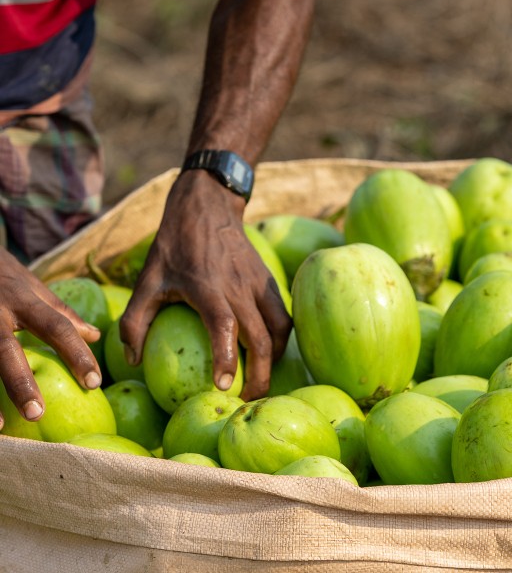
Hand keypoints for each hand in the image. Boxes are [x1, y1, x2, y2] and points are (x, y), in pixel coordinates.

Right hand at [0, 249, 101, 428]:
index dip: (77, 354)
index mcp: (23, 300)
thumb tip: (95, 335)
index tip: (95, 383)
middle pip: (6, 349)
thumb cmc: (3, 276)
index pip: (57, 327)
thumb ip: (61, 312)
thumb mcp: (33, 287)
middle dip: (21, 382)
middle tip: (38, 413)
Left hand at [119, 169, 291, 400]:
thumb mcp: (147, 279)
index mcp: (209, 288)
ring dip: (275, 358)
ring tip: (261, 377)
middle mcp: (240, 288)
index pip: (225, 328)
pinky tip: (268, 349)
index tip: (224, 388)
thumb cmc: (174, 245)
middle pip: (263, 339)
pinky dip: (280, 337)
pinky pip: (282, 315)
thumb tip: (133, 360)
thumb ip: (135, 320)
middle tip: (249, 399)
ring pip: (280, 328)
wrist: (207, 207)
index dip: (226, 359)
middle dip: (261, 376)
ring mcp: (259, 283)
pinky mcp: (269, 280)